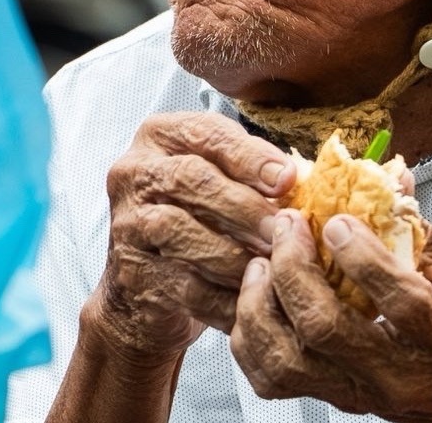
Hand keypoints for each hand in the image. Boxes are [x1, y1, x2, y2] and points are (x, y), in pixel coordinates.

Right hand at [86, 112, 294, 363]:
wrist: (148, 285)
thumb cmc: (199, 220)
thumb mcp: (224, 182)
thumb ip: (255, 173)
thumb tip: (304, 180)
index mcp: (161, 136)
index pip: (206, 133)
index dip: (249, 155)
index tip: (289, 178)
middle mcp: (134, 172)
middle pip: (189, 178)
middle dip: (242, 203)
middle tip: (281, 226)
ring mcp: (126, 221)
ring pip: (177, 230)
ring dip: (231, 250)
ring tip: (269, 264)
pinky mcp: (130, 270)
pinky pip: (179, 282)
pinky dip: (221, 294)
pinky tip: (251, 298)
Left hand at [230, 210, 431, 421]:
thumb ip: (429, 234)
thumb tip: (387, 184)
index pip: (395, 298)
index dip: (359, 254)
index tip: (337, 218)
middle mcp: (399, 373)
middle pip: (324, 329)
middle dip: (293, 268)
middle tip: (286, 225)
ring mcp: (365, 392)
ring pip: (287, 363)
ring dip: (261, 306)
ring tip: (262, 262)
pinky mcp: (343, 399)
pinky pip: (277, 380)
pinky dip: (252, 339)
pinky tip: (258, 299)